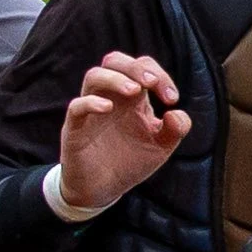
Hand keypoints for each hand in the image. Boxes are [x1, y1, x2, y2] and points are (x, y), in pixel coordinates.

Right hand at [57, 53, 190, 213]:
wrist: (103, 190)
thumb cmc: (130, 162)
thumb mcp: (160, 147)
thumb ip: (175, 130)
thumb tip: (176, 112)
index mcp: (132, 98)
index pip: (142, 67)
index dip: (160, 75)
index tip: (171, 98)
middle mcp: (110, 97)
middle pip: (114, 61)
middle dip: (135, 66)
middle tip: (151, 83)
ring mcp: (91, 111)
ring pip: (93, 76)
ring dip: (115, 78)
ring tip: (134, 90)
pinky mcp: (75, 128)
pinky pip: (76, 106)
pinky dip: (91, 102)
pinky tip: (108, 108)